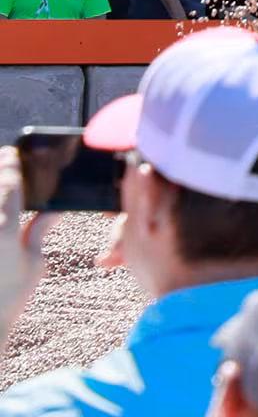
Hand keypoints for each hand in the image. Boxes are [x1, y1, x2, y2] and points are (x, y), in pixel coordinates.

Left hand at [0, 146, 51, 339]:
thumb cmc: (7, 299)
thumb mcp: (34, 264)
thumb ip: (40, 231)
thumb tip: (54, 210)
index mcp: (5, 227)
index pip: (8, 183)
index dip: (12, 165)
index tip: (13, 156)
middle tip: (4, 162)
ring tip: (2, 186)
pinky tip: (0, 213)